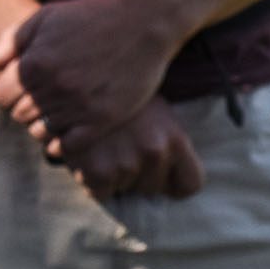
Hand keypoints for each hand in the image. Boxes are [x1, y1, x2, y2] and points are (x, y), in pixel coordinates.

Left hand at [0, 0, 179, 153]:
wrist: (145, 25)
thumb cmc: (93, 17)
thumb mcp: (47, 18)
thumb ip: (11, 41)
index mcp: (34, 62)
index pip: (0, 95)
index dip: (7, 92)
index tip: (22, 89)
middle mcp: (52, 87)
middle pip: (19, 115)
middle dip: (26, 108)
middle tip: (44, 100)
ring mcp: (77, 106)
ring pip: (40, 133)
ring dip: (44, 126)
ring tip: (57, 113)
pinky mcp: (101, 121)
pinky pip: (67, 147)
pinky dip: (62, 144)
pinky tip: (69, 132)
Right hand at [63, 100, 204, 198]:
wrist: (78, 75)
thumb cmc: (119, 92)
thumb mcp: (154, 109)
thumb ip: (165, 140)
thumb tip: (167, 177)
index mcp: (174, 138)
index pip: (190, 184)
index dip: (174, 182)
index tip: (162, 176)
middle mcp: (154, 152)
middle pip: (153, 188)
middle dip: (138, 174)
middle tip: (121, 145)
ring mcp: (126, 164)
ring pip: (124, 190)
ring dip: (112, 173)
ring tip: (102, 145)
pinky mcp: (98, 173)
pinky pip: (98, 193)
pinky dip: (89, 179)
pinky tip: (86, 156)